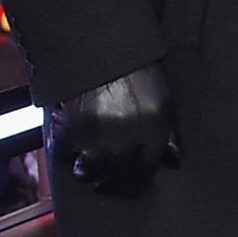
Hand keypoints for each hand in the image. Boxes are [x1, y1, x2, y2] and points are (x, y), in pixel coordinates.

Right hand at [52, 66, 178, 197]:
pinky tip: (68, 148)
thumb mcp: (162, 99)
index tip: (129, 189)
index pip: (145, 173)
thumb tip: (174, 162)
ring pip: (89, 173)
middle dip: (110, 184)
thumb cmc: (135, 71)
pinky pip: (63, 157)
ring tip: (85, 166)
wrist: (97, 47)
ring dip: (86, 173)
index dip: (135, 185)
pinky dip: (64, 155)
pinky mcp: (68, 131)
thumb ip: (168, 133)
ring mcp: (95, 138)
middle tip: (104, 183)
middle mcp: (126, 140)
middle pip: (116, 178)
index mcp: (153, 131)